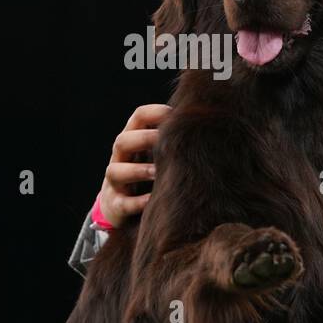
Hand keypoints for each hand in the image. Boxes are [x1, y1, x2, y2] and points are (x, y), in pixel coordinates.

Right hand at [97, 103, 171, 225]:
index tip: (176, 116)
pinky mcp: (115, 206)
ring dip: (137, 170)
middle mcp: (120, 159)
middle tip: (165, 142)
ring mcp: (114, 183)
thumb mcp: (158, 155)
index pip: (138, 117)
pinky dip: (136, 202)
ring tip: (156, 173)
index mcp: (133, 140)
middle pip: (122, 141)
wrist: (122, 209)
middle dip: (143, 139)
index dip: (155, 113)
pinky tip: (151, 201)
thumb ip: (174, 142)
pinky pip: (122, 203)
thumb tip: (207, 128)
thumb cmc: (149, 175)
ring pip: (115, 171)